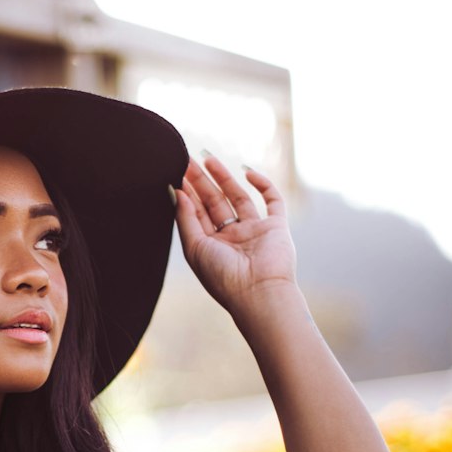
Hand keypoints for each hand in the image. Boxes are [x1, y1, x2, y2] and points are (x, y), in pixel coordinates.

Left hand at [170, 154, 297, 314]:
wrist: (258, 292)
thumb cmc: (223, 277)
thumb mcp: (195, 248)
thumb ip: (185, 218)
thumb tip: (176, 191)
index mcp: (211, 246)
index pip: (196, 213)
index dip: (186, 193)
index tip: (175, 172)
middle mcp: (232, 237)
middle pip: (214, 202)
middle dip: (200, 181)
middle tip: (187, 159)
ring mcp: (255, 231)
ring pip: (238, 197)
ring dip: (224, 177)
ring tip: (208, 158)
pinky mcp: (276, 227)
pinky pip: (272, 200)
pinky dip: (262, 184)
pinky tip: (247, 171)